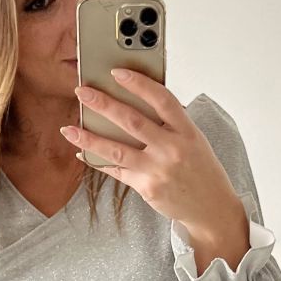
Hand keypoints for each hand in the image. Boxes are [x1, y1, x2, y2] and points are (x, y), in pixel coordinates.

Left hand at [60, 71, 247, 250]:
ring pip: (117, 149)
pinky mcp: (147, 188)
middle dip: (104, 104)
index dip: (138, 83)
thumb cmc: (201, 170)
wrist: (211, 208)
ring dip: (89, 137)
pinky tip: (82, 153)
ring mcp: (158, 170)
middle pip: (132, 121)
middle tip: (82, 92)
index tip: (117, 72)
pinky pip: (117, 171)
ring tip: (69, 128)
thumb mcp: (194, 141)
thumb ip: (171, 123)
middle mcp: (172, 149)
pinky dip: (97, 161)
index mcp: (187, 131)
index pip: (161, 99)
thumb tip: (138, 101)